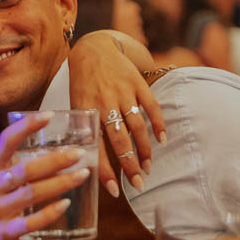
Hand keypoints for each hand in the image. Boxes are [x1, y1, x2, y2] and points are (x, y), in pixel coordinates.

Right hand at [0, 114, 88, 239]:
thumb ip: (18, 165)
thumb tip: (58, 150)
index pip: (6, 141)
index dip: (26, 127)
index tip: (48, 115)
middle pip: (26, 170)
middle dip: (55, 160)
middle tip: (78, 154)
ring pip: (31, 193)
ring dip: (60, 184)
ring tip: (82, 175)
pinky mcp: (4, 232)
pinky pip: (31, 222)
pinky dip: (50, 212)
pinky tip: (66, 204)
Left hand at [66, 33, 165, 193]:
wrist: (94, 49)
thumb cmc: (83, 84)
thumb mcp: (77, 106)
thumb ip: (85, 130)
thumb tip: (90, 163)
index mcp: (86, 111)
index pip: (96, 147)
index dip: (105, 171)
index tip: (115, 190)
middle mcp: (104, 103)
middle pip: (120, 140)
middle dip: (130, 165)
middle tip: (139, 184)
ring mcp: (123, 92)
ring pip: (137, 127)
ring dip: (144, 150)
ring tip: (148, 167)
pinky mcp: (137, 83)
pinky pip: (151, 107)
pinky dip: (158, 124)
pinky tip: (162, 139)